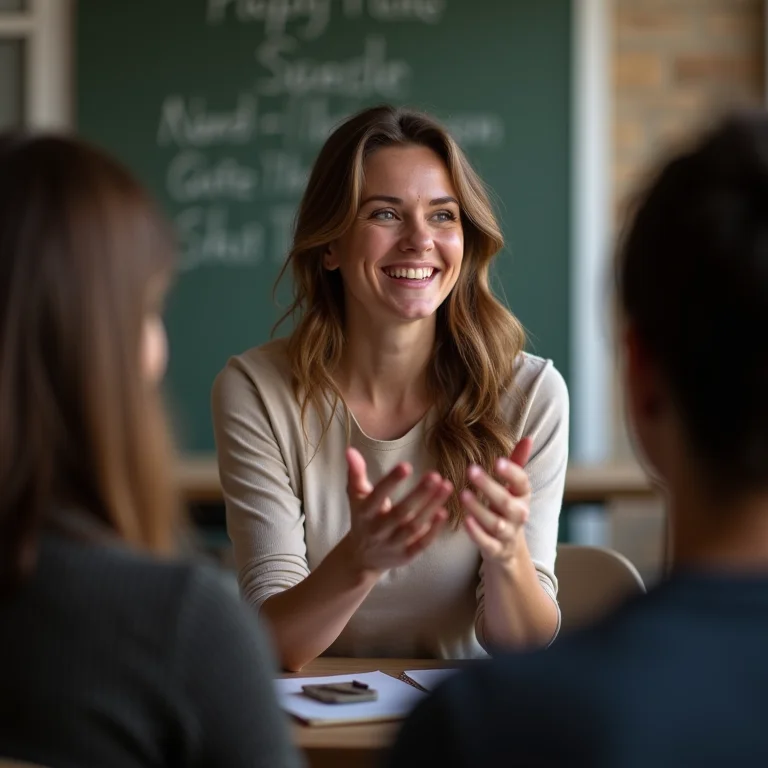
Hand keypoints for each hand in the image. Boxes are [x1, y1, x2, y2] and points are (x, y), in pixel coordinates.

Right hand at [343, 447, 450, 574]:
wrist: (362, 558)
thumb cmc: (363, 518)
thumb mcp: (356, 496)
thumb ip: (355, 473)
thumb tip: (350, 450)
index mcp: (364, 513)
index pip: (377, 496)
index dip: (391, 482)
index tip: (406, 465)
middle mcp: (378, 530)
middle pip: (400, 512)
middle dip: (419, 494)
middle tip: (435, 475)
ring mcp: (392, 545)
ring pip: (414, 527)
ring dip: (431, 507)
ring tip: (446, 487)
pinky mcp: (406, 556)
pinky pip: (421, 544)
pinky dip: (433, 531)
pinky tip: (444, 512)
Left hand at [460, 437, 532, 565]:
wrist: (508, 549)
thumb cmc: (505, 509)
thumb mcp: (513, 488)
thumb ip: (517, 463)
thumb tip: (528, 437)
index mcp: (522, 497)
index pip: (522, 483)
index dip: (511, 472)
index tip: (497, 461)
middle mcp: (519, 516)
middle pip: (506, 502)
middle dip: (489, 487)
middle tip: (471, 470)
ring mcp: (508, 535)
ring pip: (496, 524)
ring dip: (480, 510)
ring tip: (463, 495)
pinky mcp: (496, 551)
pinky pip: (487, 544)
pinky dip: (477, 534)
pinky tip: (464, 521)